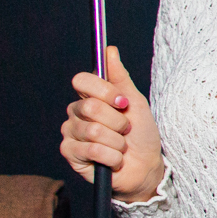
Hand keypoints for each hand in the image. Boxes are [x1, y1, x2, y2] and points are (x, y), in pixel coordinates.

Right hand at [60, 45, 165, 201]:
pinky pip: (93, 150)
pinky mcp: (71, 154)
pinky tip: (114, 160)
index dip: (104, 91)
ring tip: (121, 146)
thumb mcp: (135, 103)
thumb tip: (109, 50)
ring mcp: (71, 134)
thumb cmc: (141, 134)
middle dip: (117, 121)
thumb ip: (121, 78)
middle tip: (125, 130)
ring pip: (93, 131)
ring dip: (117, 141)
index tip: (123, 102)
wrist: (145, 167)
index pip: (81, 81)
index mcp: (89, 97)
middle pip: (90, 107)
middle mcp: (76, 113)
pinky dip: (112, 157)